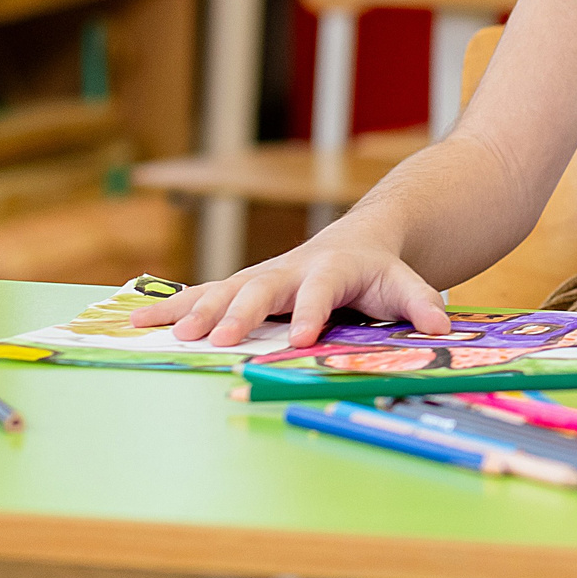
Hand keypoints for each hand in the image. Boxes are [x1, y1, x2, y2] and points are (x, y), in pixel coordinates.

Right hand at [129, 211, 450, 348]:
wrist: (360, 238)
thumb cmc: (381, 270)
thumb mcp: (406, 284)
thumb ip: (420, 303)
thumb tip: (441, 329)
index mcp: (332, 269)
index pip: (322, 290)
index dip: (312, 312)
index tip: (301, 338)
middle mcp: (290, 269)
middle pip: (262, 288)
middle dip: (238, 312)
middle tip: (214, 339)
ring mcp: (261, 275)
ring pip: (224, 289)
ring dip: (195, 310)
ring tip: (167, 332)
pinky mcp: (241, 286)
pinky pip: (202, 294)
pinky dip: (169, 305)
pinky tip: (135, 320)